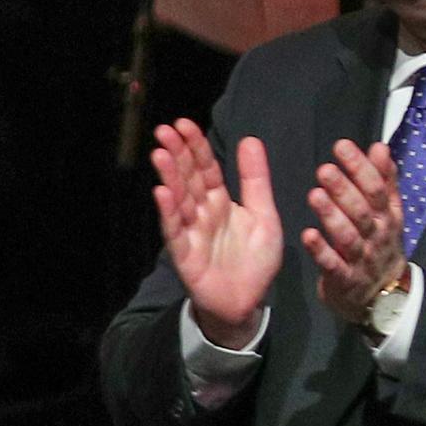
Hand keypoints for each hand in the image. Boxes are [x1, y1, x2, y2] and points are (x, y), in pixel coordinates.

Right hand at [149, 121, 283, 348]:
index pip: (206, 168)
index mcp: (220, 202)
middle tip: (165, 130)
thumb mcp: (264, 215)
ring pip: (179, 199)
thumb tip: (250, 139)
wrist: (247, 302)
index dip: (196, 147)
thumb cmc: (255, 260)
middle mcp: (202, 213)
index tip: (185, 124)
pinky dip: (169, 212)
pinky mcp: (185, 254)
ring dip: (169, 177)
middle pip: (188, 179)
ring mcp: (191, 232)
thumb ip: (256, 180)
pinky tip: (162, 193)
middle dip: (177, 154)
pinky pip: (174, 230)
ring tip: (161, 154)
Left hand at [304, 137, 407, 320]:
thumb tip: (380, 147)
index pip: (377, 188)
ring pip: (348, 236)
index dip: (361, 167)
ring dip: (332, 216)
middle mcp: (377, 235)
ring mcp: (362, 258)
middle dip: (344, 189)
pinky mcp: (345, 278)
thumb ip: (384, 180)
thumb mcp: (388, 212)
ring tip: (314, 195)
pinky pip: (332, 264)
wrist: (382, 295)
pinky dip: (320, 251)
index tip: (342, 146)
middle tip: (324, 170)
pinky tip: (307, 235)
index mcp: (387, 216)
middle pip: (363, 210)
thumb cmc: (379, 245)